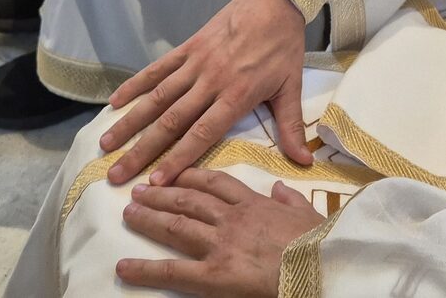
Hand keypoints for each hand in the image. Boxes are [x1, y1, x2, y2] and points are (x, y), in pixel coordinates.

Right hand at [101, 0, 309, 185]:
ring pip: (157, 98)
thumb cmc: (283, 46)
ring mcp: (195, 64)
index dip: (178, 159)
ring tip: (106, 144)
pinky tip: (115, 102)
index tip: (156, 181)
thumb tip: (304, 162)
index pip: (201, 134)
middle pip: (171, 122)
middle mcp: (210, 82)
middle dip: (142, 151)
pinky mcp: (188, 47)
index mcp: (235, 96)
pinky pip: (157, 69)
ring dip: (130, 122)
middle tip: (116, 175)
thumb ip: (291, 127)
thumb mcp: (292, 86)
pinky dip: (135, 85)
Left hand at [119, 171, 322, 295]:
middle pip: (189, 199)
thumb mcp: (308, 212)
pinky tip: (124, 267)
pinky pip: (173, 271)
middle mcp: (231, 218)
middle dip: (162, 192)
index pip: (216, 183)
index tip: (176, 171)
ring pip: (177, 224)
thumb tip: (280, 187)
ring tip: (129, 212)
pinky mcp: (213, 274)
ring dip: (149, 218)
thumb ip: (289, 199)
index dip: (192, 175)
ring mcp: (220, 244)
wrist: (320, 264)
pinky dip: (146, 269)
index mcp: (254, 203)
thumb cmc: (318, 242)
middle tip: (140, 189)